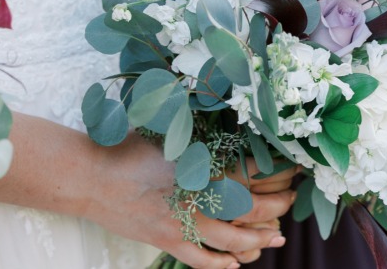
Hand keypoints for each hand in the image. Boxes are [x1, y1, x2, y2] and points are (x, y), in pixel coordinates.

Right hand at [83, 134, 291, 268]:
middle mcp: (200, 195)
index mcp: (203, 163)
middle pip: (254, 207)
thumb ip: (198, 137)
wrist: (91, 177)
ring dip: (260, 240)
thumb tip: (223, 130)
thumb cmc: (128, 148)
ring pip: (235, 240)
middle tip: (292, 200)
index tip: (295, 166)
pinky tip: (235, 265)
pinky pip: (203, 260)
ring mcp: (184, 222)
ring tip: (276, 237)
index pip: (255, 169)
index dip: (280, 169)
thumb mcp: (168, 134)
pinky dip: (222, 265)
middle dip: (279, 205)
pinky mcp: (168, 241)